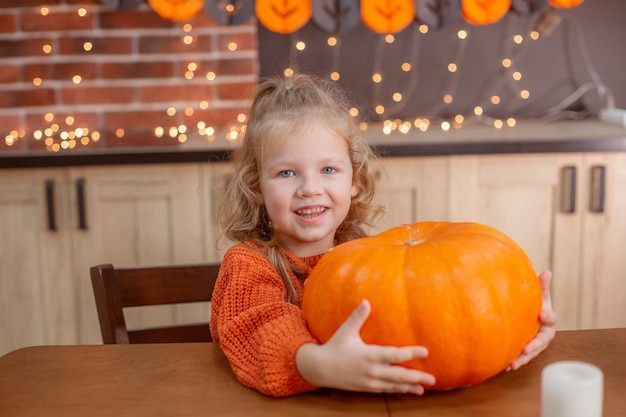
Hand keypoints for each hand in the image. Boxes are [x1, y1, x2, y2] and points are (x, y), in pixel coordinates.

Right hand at [297, 299, 435, 393]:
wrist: (320, 368)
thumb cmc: (334, 347)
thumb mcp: (346, 331)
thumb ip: (357, 317)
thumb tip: (366, 301)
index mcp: (368, 355)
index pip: (394, 355)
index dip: (411, 353)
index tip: (425, 351)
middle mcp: (371, 370)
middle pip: (398, 375)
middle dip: (416, 377)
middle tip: (432, 379)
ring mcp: (370, 381)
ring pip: (393, 385)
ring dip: (409, 387)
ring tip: (423, 389)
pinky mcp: (367, 388)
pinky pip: (386, 390)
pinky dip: (398, 390)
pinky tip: (408, 390)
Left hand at [508, 270, 556, 370]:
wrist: (530, 316)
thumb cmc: (536, 304)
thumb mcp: (540, 295)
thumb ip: (543, 286)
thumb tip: (547, 271)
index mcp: (548, 319)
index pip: (551, 318)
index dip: (548, 316)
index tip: (542, 314)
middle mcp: (544, 334)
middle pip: (542, 341)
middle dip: (534, 346)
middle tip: (526, 349)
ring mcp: (535, 344)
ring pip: (531, 353)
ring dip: (523, 359)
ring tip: (513, 364)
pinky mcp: (525, 351)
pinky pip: (521, 358)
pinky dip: (514, 362)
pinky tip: (505, 366)